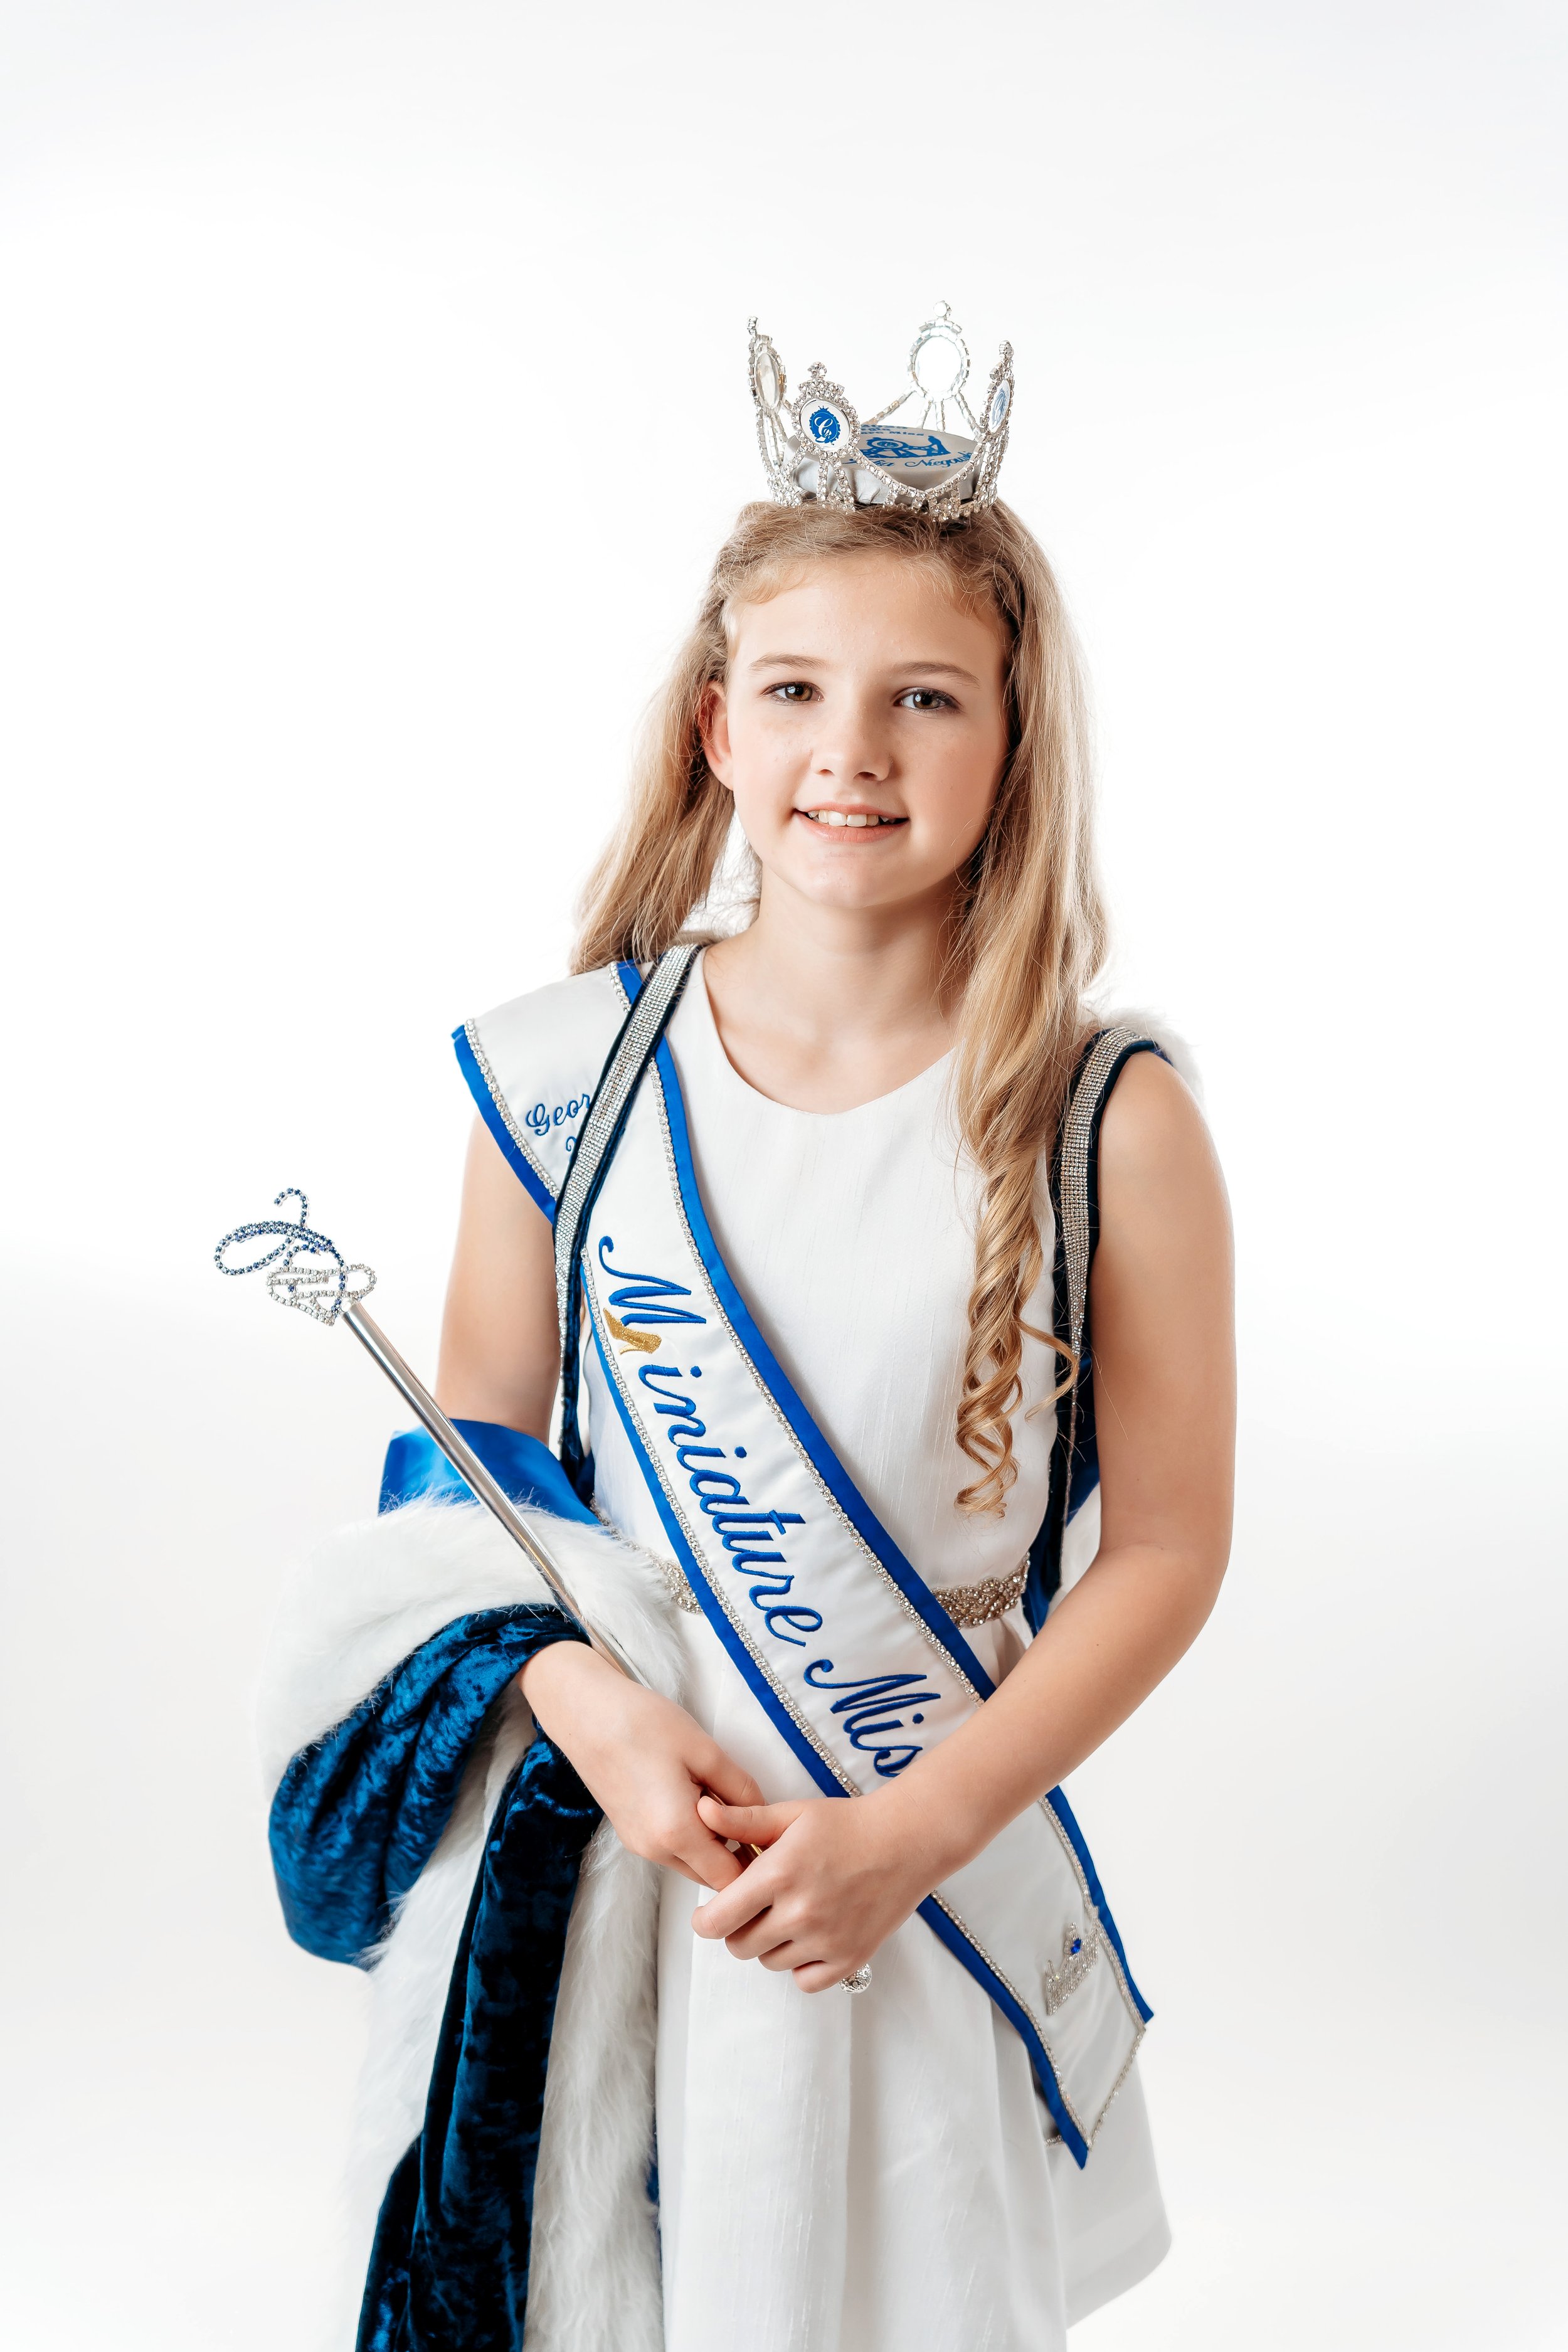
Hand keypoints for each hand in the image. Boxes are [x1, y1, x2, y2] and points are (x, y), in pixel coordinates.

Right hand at [519, 1642, 762, 1887]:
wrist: (586, 1713)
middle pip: (710, 1875)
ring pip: (691, 1862)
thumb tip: (762, 1813)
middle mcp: (655, 1850)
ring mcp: (639, 1844)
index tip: (768, 1833)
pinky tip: (691, 1792)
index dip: (755, 1861)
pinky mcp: (630, 1833)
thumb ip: (740, 1788)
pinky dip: (690, 1833)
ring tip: (716, 1793)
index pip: (729, 1879)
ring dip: (712, 1841)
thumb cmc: (642, 1725)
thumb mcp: (704, 1750)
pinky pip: (671, 1847)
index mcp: (676, 1833)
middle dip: (735, 1853)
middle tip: (748, 1809)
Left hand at [691, 1789, 943, 1991]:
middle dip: (738, 1927)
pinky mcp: (849, 1959)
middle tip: (755, 1906)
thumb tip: (701, 1811)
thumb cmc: (847, 1824)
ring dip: (770, 1943)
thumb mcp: (792, 1814)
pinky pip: (804, 1981)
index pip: (718, 1920)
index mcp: (779, 1874)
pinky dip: (801, 1965)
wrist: (906, 1842)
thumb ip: (743, 1820)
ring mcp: (826, 1941)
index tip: (710, 1912)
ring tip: (788, 1913)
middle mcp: (800, 1913)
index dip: (705, 1919)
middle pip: (740, 1946)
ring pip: (770, 1962)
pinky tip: (809, 1936)